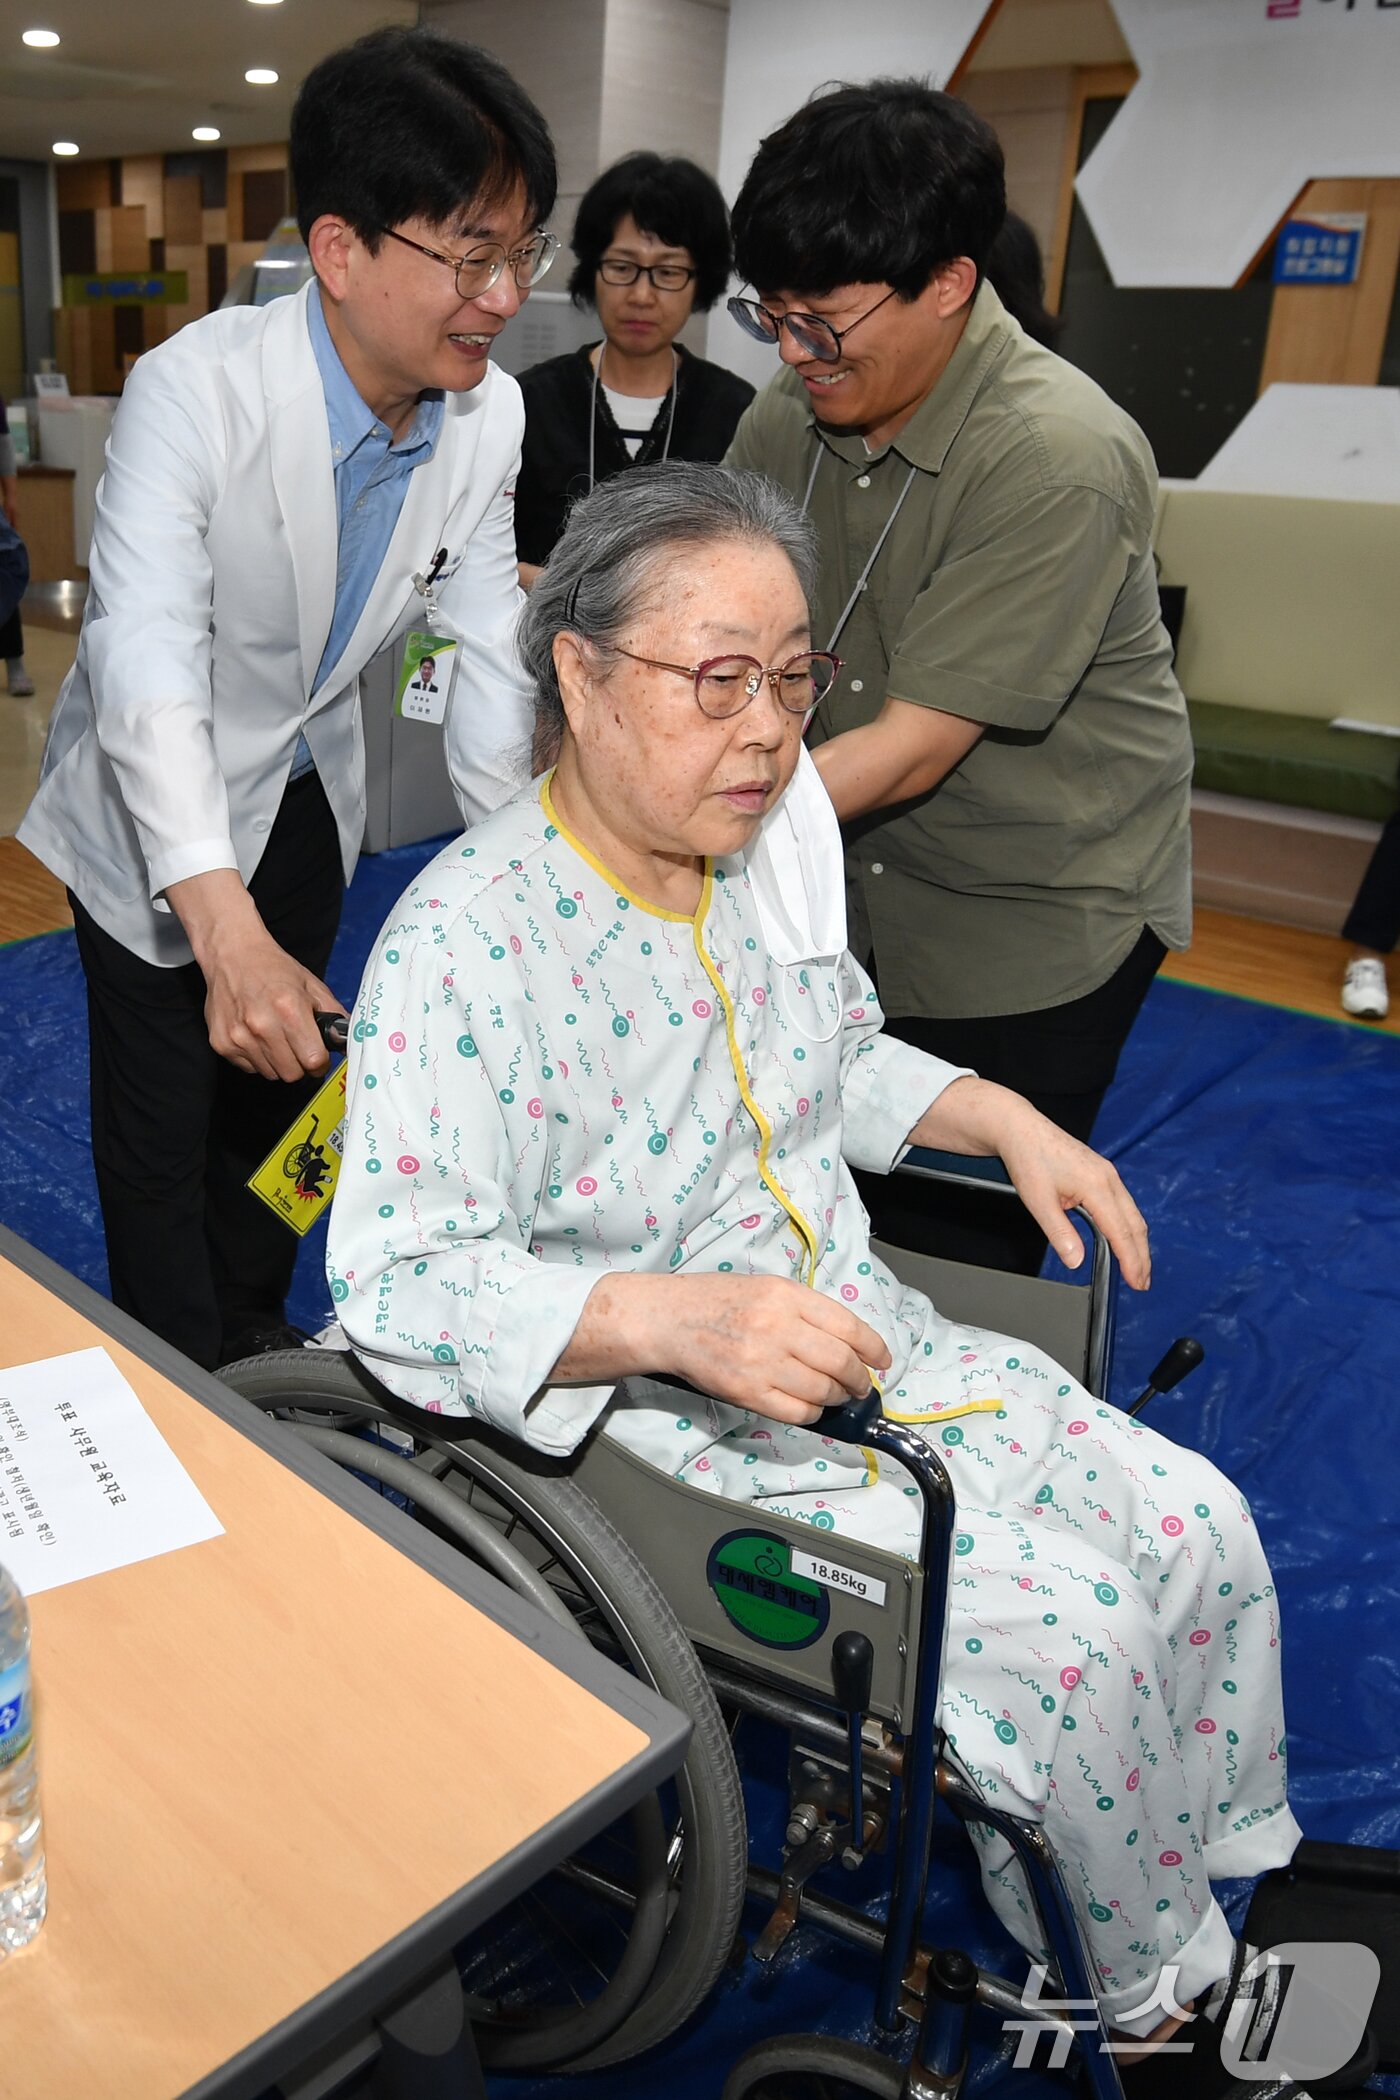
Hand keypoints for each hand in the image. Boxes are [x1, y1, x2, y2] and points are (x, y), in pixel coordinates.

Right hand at [166, 868, 344, 1080]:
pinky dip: (257, 1058)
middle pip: (292, 1074)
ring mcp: (239, 1036)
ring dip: (278, 1062)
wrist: (232, 955)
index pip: (313, 1060)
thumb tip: (347, 1040)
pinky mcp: (222, 1043)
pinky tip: (256, 1035)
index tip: (318, 1057)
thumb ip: (333, 1014)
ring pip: (271, 1074)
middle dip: (300, 1064)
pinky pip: (250, 1068)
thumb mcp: (311, 986)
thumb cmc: (272, 969)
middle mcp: (262, 1025)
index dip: (320, 1062)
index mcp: (289, 1009)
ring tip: (275, 1036)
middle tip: (297, 1047)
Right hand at [559, 1272, 891, 1426]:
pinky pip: (796, 1411)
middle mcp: (777, 1327)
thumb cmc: (715, 1300)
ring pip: (822, 1390)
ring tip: (837, 1396)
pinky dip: (812, 1413)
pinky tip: (811, 1406)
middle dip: (859, 1379)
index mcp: (786, 1296)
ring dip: (838, 1398)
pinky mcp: (746, 1391)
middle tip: (861, 1385)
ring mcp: (761, 1361)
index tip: (882, 1360)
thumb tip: (847, 1339)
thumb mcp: (766, 1287)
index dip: (873, 1347)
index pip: (847, 1326)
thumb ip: (805, 1309)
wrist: (667, 1320)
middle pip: (840, 1362)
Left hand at [910, 1077, 1151, 1288]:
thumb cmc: (1028, 1158)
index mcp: (1097, 1185)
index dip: (1131, 1260)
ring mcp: (1107, 1173)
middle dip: (1141, 1255)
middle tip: (1142, 1282)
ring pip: (1132, 1213)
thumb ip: (1060, 1233)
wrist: (1019, 1127)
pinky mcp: (1101, 1171)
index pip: (1121, 1232)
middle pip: (1135, 1224)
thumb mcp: (1039, 1201)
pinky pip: (1123, 1202)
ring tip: (1138, 1265)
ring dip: (1137, 1241)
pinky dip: (1129, 1225)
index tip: (1136, 1282)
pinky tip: (1124, 1236)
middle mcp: (1108, 1178)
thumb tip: (1076, 1260)